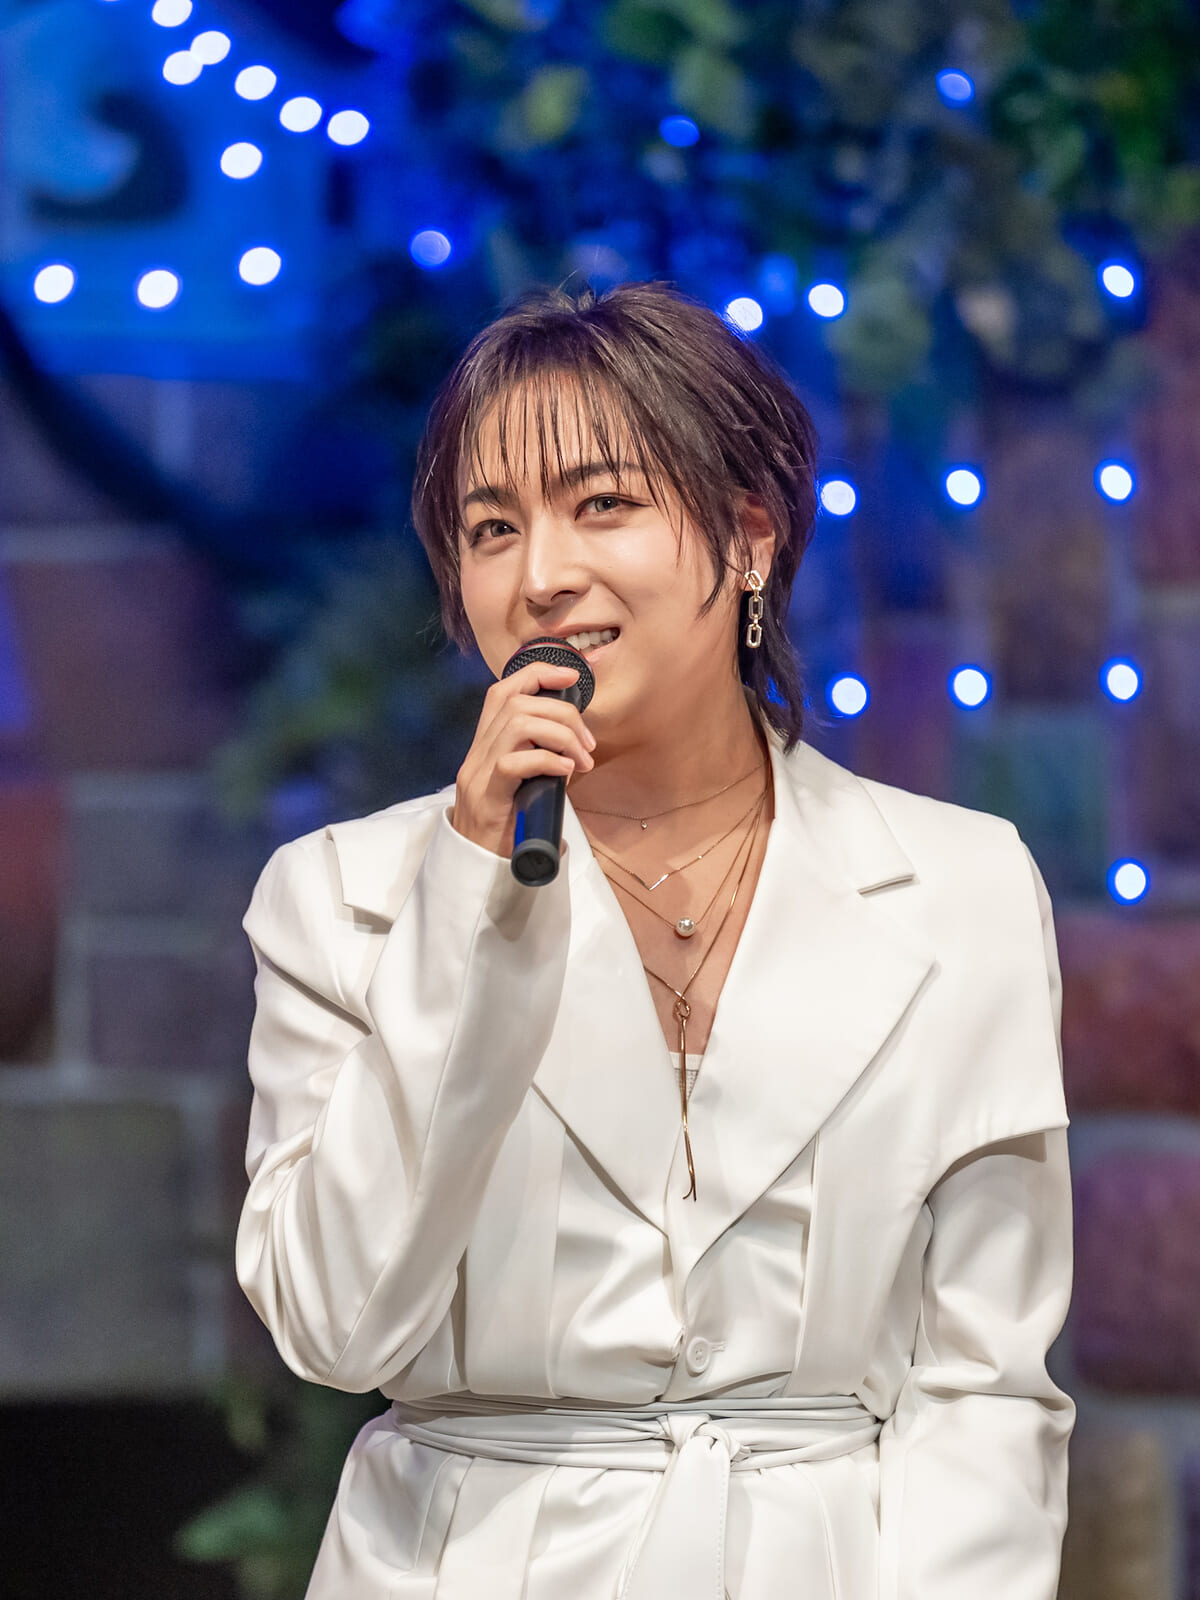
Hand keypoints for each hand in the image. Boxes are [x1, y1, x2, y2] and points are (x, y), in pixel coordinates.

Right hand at [450, 660, 596, 857]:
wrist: (479, 869)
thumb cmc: (508, 827)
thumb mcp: (524, 784)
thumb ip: (540, 759)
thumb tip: (575, 744)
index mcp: (485, 745)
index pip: (503, 691)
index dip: (537, 674)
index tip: (571, 676)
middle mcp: (477, 753)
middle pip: (519, 704)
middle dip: (564, 714)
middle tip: (588, 744)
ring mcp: (479, 773)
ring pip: (519, 725)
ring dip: (562, 736)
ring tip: (582, 760)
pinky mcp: (487, 797)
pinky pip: (515, 763)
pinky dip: (548, 759)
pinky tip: (566, 771)